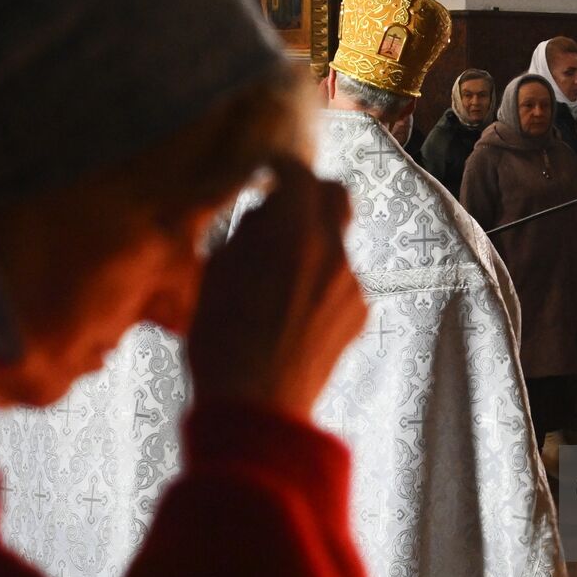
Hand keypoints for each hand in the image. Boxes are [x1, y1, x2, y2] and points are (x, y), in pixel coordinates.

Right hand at [186, 157, 366, 419]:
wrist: (256, 408)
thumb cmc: (221, 341)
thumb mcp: (217, 272)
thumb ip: (249, 232)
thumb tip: (266, 214)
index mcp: (293, 233)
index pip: (298, 173)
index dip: (281, 168)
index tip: (268, 173)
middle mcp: (332, 251)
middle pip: (335, 197)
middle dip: (312, 195)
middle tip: (284, 211)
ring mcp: (351, 283)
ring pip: (335, 245)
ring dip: (311, 248)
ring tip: (274, 285)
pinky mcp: (359, 313)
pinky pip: (340, 282)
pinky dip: (320, 285)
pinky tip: (292, 316)